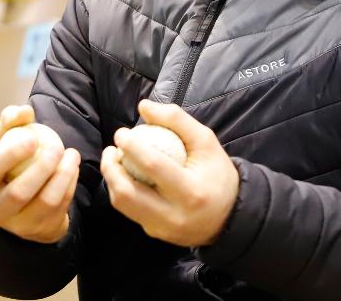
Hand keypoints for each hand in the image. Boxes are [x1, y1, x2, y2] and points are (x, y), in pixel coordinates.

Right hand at [0, 104, 80, 243]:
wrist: (23, 202)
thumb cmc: (10, 163)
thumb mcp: (6, 140)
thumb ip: (12, 120)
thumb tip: (24, 111)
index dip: (10, 154)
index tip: (33, 138)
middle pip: (19, 193)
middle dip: (42, 167)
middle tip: (58, 146)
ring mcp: (18, 226)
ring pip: (45, 202)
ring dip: (63, 176)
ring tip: (72, 154)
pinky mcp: (41, 231)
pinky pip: (60, 208)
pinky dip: (70, 185)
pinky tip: (74, 168)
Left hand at [100, 99, 238, 247]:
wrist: (230, 216)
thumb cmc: (217, 174)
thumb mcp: (206, 142)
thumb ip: (176, 120)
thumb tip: (143, 106)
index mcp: (191, 192)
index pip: (153, 166)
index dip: (131, 146)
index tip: (122, 133)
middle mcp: (174, 215)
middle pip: (127, 193)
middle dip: (111, 168)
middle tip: (112, 149)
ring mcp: (163, 229)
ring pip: (122, 205)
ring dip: (112, 180)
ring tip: (115, 160)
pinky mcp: (155, 234)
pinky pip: (130, 211)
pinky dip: (122, 190)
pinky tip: (125, 175)